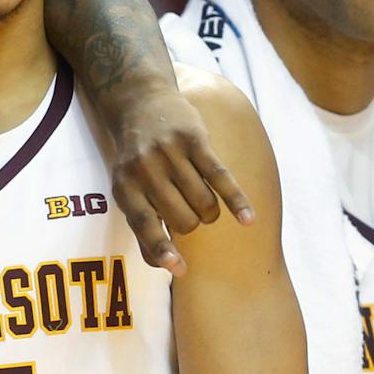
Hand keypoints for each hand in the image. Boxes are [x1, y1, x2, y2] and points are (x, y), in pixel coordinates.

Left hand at [95, 65, 253, 277]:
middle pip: (182, 219)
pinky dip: (237, 201)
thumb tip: (168, 268)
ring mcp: (170, 154)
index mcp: (125, 188)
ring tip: (204, 204)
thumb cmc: (137, 160)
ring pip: (203, 203)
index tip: (180, 269)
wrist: (142, 104)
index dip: (162, 250)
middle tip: (188, 212)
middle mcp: (145, 171)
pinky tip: (248, 220)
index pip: (145, 226)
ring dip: (210, 212)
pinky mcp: (194, 140)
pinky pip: (220, 177)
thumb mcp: (128, 190)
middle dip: (192, 224)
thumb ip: (143, 227)